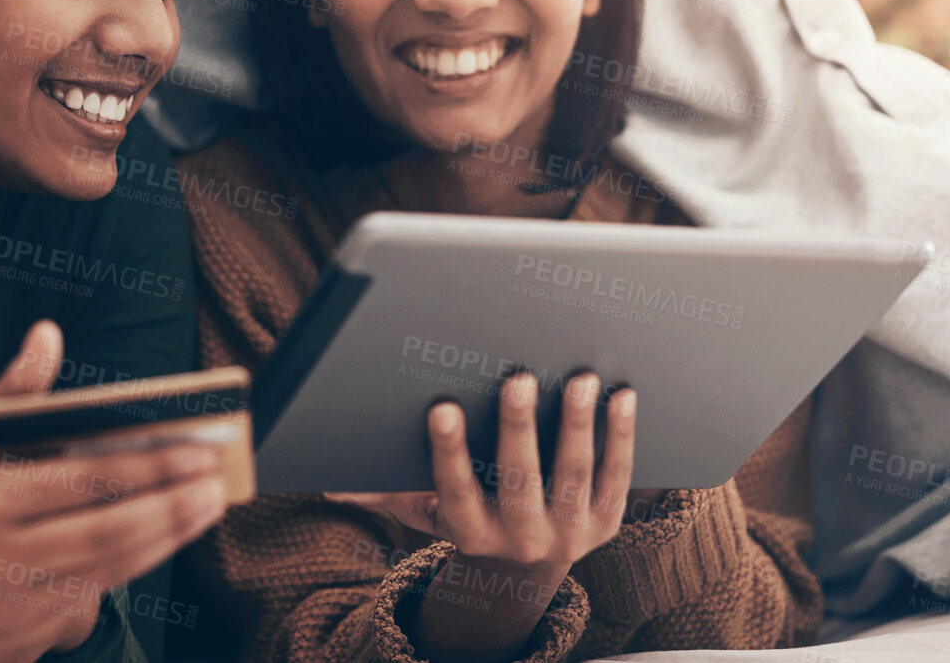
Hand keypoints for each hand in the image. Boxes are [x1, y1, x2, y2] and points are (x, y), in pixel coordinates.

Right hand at [0, 321, 230, 662]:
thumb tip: (48, 335)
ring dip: (162, 544)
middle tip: (216, 488)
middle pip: (108, 535)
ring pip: (105, 576)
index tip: (197, 453)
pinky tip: (147, 550)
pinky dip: (116, 580)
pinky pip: (78, 612)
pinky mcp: (6, 650)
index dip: (150, 467)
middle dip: (172, 511)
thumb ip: (7, 398)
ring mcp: (1, 612)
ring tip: (201, 513)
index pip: (85, 482)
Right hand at [329, 371, 636, 662]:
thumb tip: (328, 483)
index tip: (441, 408)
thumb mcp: (423, 514)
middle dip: (519, 429)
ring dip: (578, 426)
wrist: (524, 571)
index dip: (448, 452)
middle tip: (519, 377)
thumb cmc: (466, 518)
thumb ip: (384, 492)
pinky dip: (620, 436)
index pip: (454, 492)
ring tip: (579, 379)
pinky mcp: (606, 523)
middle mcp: (520, 539)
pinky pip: (616, 476)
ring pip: (573, 476)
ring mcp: (568, 533)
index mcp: (469, 533)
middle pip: (519, 481)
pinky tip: (621, 396)